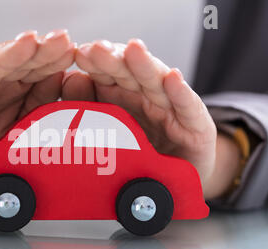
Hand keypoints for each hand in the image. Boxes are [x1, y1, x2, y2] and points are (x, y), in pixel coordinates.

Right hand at [0, 30, 74, 187]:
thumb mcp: (13, 133)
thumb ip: (35, 108)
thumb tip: (64, 80)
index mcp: (8, 93)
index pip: (34, 72)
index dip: (52, 61)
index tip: (73, 52)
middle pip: (14, 66)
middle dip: (38, 52)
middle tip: (60, 40)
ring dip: (7, 57)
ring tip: (28, 43)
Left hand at [63, 39, 238, 197]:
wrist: (178, 181)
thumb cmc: (142, 153)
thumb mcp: (111, 133)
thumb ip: (89, 107)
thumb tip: (70, 79)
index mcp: (123, 96)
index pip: (108, 73)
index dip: (96, 63)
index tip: (81, 55)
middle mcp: (147, 97)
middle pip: (130, 74)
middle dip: (114, 60)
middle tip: (98, 49)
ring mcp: (172, 109)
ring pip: (157, 84)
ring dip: (144, 66)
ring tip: (133, 50)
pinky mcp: (196, 127)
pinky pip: (188, 108)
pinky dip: (180, 93)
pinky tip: (173, 77)